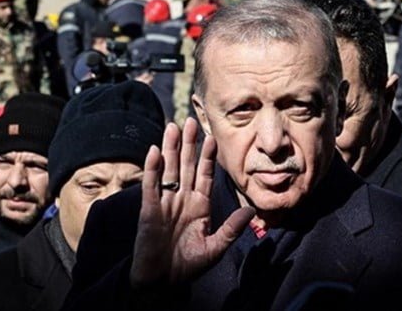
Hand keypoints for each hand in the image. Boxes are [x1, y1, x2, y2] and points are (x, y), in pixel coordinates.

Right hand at [130, 118, 254, 288]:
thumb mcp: (215, 247)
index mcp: (199, 205)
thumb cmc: (188, 266)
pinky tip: (155, 151)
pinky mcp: (149, 211)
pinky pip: (152, 186)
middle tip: (190, 120)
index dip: (207, 156)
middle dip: (189, 144)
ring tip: (173, 126)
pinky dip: (153, 169)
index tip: (212, 137)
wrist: (162, 282)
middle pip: (186, 165)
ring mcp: (165, 203)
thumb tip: (252, 211)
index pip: (204, 175)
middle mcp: (182, 199)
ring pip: (168, 169)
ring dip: (170, 148)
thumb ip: (231, 228)